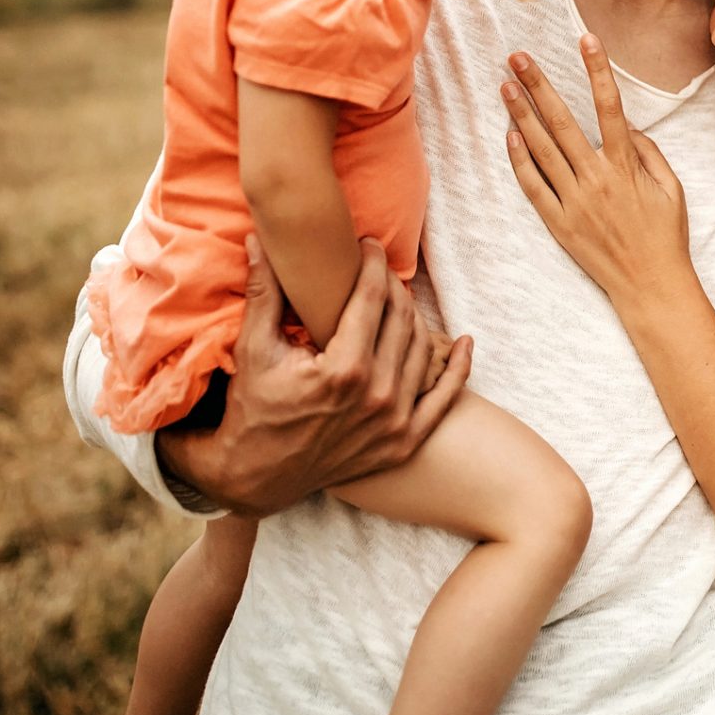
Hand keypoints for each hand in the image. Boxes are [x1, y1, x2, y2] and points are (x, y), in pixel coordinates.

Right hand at [158, 234, 471, 516]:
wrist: (256, 476)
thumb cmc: (252, 408)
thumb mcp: (254, 349)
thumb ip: (265, 292)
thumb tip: (259, 238)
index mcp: (344, 369)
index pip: (372, 299)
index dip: (373, 264)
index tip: (369, 245)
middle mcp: (378, 395)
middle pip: (402, 319)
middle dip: (393, 285)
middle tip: (380, 269)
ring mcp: (395, 422)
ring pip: (422, 349)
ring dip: (415, 317)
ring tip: (398, 299)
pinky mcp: (404, 442)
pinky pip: (444, 399)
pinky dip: (457, 368)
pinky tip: (462, 343)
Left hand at [501, 37, 691, 305]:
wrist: (650, 284)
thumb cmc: (666, 234)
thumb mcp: (673, 188)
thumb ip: (650, 153)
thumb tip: (629, 127)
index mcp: (627, 166)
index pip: (610, 107)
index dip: (597, 70)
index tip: (586, 38)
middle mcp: (596, 179)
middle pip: (562, 122)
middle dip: (539, 85)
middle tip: (518, 56)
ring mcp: (574, 201)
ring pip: (542, 149)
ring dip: (521, 115)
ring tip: (505, 86)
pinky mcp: (559, 223)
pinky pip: (534, 186)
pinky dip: (520, 160)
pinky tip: (510, 136)